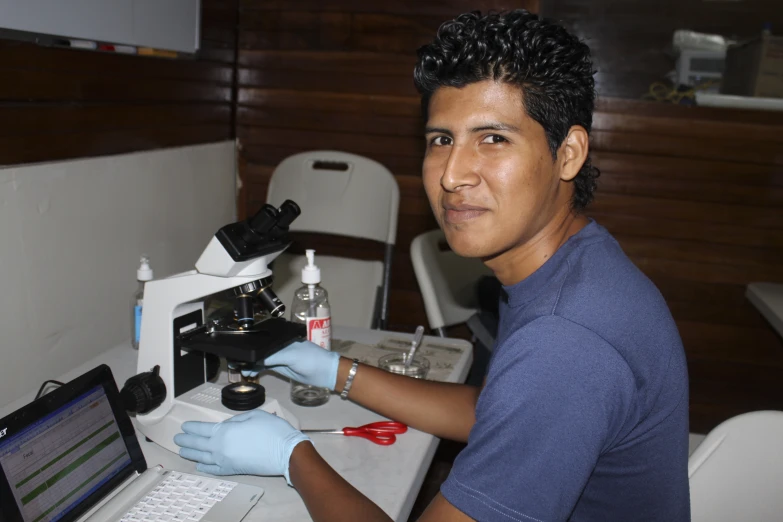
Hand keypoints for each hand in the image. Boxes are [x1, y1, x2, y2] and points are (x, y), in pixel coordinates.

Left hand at [173, 410, 308, 484]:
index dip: (192, 427)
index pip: (202, 429)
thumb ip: (235, 420)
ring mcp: (225, 461)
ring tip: (182, 451)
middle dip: (187, 441)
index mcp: (225, 431)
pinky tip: (199, 466)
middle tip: (177, 439)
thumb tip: (226, 425)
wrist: (285, 452)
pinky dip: (205, 468)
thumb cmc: (272, 431)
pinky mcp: (233, 470)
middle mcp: (220, 448)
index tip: (184, 426)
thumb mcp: (253, 415)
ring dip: (191, 454)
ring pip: (202, 458)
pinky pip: (214, 470)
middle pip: (198, 444)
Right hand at [242, 340, 339, 389]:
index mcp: (283, 338)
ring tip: (240, 369)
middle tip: (236, 362)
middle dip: (248, 355)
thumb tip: (255, 358)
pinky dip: (257, 368)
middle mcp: (279, 346)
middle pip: (260, 349)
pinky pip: (266, 366)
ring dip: (251, 364)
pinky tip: (249, 372)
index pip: (264, 340)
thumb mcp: (292, 356)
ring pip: (261, 358)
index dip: (252, 345)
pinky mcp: (280, 366)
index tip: (238, 351)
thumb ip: (274, 357)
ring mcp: (279, 356)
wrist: (325, 373)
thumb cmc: (311, 359)